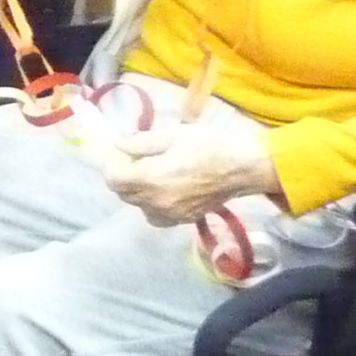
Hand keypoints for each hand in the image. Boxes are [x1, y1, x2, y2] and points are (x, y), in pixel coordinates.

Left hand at [99, 118, 279, 227]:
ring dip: (137, 191)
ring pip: (138, 206)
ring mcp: (170, 214)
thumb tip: (119, 146)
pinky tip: (164, 190)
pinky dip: (152, 205)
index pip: (113, 180)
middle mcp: (157, 202)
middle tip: (137, 159)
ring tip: (152, 173)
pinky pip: (155, 216)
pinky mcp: (183, 220)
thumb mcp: (173, 135)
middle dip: (122, 176)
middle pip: (123, 194)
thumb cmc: (210, 146)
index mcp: (151, 179)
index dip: (112, 165)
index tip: (122, 152)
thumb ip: (142, 143)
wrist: (244, 168)